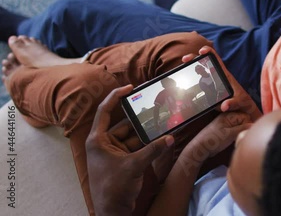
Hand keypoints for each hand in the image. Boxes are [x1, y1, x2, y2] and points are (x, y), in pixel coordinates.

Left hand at [85, 85, 174, 215]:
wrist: (112, 212)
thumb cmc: (113, 189)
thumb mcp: (134, 166)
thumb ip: (153, 150)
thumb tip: (170, 138)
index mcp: (98, 140)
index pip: (105, 111)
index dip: (116, 96)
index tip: (130, 87)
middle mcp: (104, 144)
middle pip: (124, 124)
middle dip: (141, 119)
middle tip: (157, 108)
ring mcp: (114, 153)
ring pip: (133, 136)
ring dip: (147, 133)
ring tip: (163, 123)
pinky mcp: (123, 162)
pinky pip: (137, 147)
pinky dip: (148, 144)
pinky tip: (161, 140)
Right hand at [182, 46, 262, 120]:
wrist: (242, 108)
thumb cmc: (242, 101)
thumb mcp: (239, 102)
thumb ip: (232, 103)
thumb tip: (224, 106)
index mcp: (224, 75)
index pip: (216, 59)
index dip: (209, 52)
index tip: (201, 51)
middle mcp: (216, 77)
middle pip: (204, 63)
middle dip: (194, 58)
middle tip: (185, 59)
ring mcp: (211, 83)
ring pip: (200, 72)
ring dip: (191, 69)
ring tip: (184, 69)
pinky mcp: (208, 91)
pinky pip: (199, 84)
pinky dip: (192, 81)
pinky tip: (185, 83)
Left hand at [184, 112, 251, 164]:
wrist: (201, 148)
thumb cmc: (214, 140)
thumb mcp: (230, 134)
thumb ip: (243, 128)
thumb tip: (254, 126)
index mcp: (229, 115)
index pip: (246, 116)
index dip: (247, 125)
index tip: (244, 132)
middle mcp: (229, 118)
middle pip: (244, 121)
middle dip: (245, 129)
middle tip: (240, 136)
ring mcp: (227, 124)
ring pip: (241, 127)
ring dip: (241, 133)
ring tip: (236, 139)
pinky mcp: (226, 131)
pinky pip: (236, 131)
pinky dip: (237, 136)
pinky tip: (234, 141)